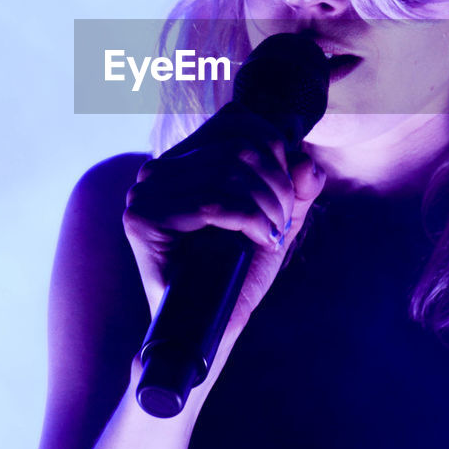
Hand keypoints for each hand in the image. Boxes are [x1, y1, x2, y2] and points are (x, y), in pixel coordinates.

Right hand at [122, 103, 326, 339]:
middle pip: (239, 147)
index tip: (287, 193)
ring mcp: (144, 192)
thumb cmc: (238, 273)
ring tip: (271, 234)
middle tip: (281, 222)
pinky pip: (213, 203)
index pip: (237, 120)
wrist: (209, 328)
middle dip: (276, 185)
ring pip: (229, 172)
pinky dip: (249, 220)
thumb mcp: (276, 220)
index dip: (275, 150)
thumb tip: (307, 162)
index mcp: (183, 160)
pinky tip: (260, 240)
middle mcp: (157, 169)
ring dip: (266, 205)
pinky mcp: (141, 218)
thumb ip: (296, 189)